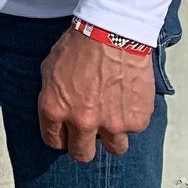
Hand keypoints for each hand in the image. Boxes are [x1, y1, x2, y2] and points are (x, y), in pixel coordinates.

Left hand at [38, 26, 155, 161]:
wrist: (112, 33)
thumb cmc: (79, 46)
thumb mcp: (49, 71)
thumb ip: (53, 99)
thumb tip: (58, 115)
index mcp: (55, 110)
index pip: (54, 141)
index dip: (60, 137)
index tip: (66, 134)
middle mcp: (82, 122)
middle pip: (82, 154)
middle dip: (83, 146)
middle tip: (89, 134)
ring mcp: (112, 123)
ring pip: (114, 148)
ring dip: (112, 136)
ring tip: (112, 117)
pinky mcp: (137, 119)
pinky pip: (134, 129)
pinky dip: (131, 118)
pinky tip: (127, 99)